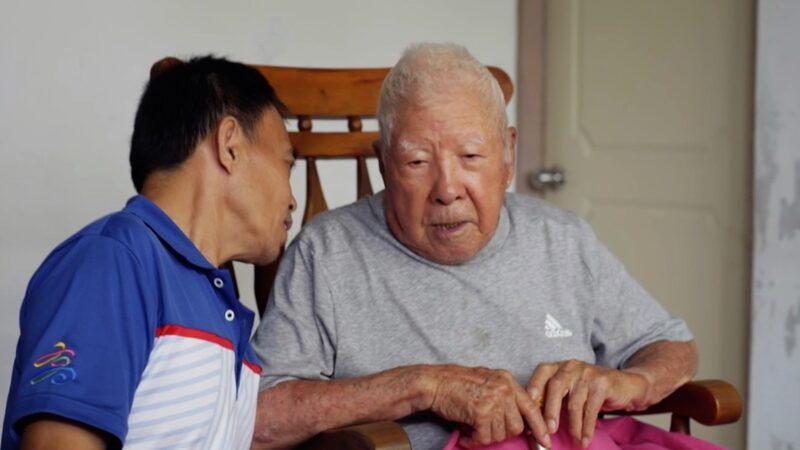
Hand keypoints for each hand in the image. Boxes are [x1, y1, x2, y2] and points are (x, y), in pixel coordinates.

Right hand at [427, 365, 550, 447]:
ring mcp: (494, 400)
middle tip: (484, 430)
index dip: (539, 427)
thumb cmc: (457, 384)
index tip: (545, 441)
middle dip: (501, 434)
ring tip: (472, 429)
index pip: (531, 407)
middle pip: (516, 426)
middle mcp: (504, 389)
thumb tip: (519, 423)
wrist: (434, 382)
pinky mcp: (481, 412)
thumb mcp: (487, 382)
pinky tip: (466, 435)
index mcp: (508, 381)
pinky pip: (484, 438)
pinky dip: (474, 441)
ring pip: (501, 434)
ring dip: (485, 437)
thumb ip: (505, 397)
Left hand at [526, 360, 648, 448]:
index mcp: (560, 367)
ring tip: (574, 441)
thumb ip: (554, 400)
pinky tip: (585, 439)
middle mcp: (571, 367)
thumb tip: (534, 423)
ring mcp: (588, 374)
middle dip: (550, 410)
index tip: (528, 402)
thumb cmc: (591, 391)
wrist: (626, 385)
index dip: (534, 385)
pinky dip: (587, 428)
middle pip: (556, 386)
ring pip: (575, 402)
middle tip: (549, 430)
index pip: (542, 371)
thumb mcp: (571, 390)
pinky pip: (591, 409)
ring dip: (573, 426)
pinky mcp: (603, 384)